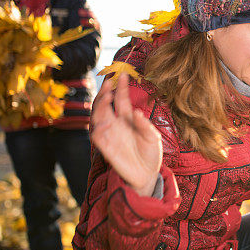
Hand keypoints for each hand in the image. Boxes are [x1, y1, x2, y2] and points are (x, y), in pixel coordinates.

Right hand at [90, 73, 161, 195]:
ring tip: (106, 96)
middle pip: (105, 103)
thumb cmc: (151, 154)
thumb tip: (137, 113)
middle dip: (105, 92)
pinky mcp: (105, 147)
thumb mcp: (153, 138)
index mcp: (129, 119)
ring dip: (100, 105)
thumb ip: (145, 126)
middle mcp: (117, 124)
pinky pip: (96, 135)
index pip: (122, 99)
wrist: (147, 175)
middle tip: (109, 83)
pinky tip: (104, 122)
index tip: (122, 74)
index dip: (121, 87)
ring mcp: (110, 134)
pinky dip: (97, 127)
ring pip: (97, 115)